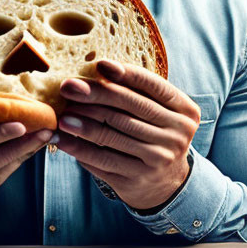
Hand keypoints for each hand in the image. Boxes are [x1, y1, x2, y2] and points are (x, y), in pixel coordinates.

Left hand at [54, 60, 200, 210]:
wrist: (168, 183)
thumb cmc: (155, 134)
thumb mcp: (160, 112)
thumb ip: (138, 93)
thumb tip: (96, 70)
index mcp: (184, 110)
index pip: (153, 86)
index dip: (126, 74)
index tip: (100, 64)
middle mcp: (177, 133)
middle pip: (130, 108)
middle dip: (95, 94)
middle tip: (68, 87)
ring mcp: (159, 158)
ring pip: (114, 134)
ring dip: (83, 123)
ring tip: (62, 114)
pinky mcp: (139, 178)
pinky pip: (103, 160)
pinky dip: (80, 148)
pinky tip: (63, 139)